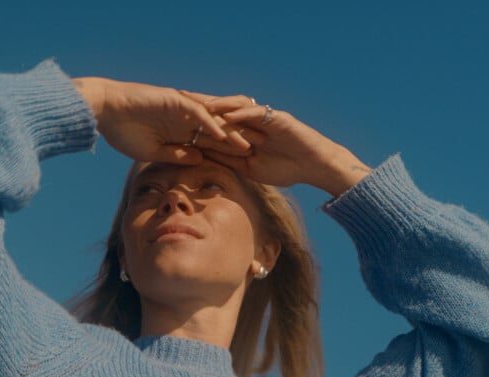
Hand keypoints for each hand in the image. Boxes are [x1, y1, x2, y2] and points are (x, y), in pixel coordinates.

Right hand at [72, 78, 250, 164]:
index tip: (246, 167)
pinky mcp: (175, 101)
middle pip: (219, 131)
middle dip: (240, 141)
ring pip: (214, 121)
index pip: (211, 144)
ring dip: (232, 132)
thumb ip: (177, 155)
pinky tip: (225, 134)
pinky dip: (211, 124)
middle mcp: (187, 119)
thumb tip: (200, 159)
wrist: (104, 111)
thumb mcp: (154, 151)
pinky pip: (197, 113)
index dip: (228, 155)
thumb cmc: (123, 132)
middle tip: (262, 151)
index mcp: (182, 131)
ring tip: (251, 143)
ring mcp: (183, 108)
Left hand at [179, 91, 371, 196]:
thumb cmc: (286, 169)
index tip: (174, 115)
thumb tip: (204, 158)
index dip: (197, 117)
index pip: (217, 120)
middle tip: (178, 96)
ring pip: (237, 105)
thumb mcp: (249, 169)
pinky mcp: (277, 118)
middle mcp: (252, 120)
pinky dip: (241, 113)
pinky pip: (256, 113)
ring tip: (199, 103)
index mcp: (244, 131)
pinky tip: (227, 113)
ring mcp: (264, 117)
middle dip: (201, 102)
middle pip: (222, 107)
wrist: (314, 166)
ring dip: (218, 103)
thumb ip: (229, 160)